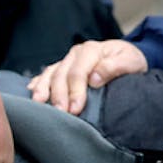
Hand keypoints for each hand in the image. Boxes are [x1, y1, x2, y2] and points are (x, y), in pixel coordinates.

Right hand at [27, 40, 147, 114]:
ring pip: (50, 74)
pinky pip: (46, 74)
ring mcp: (67, 60)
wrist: (128, 57)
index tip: (75, 109)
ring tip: (39, 104)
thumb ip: (115, 67)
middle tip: (60, 113)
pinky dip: (38, 83)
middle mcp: (76, 54)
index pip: (78, 72)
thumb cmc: (131, 61)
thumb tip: (95, 78)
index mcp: (91, 50)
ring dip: (43, 90)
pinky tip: (31, 92)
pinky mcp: (62, 67)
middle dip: (59, 95)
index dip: (75, 91)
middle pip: (61, 75)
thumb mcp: (131, 61)